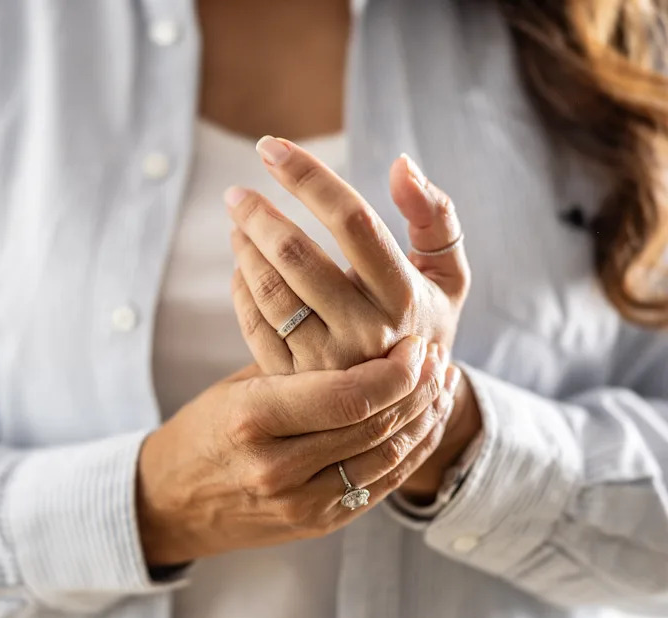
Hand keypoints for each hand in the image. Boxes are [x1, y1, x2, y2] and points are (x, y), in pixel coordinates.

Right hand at [137, 336, 448, 565]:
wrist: (172, 500)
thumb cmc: (203, 428)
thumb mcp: (239, 385)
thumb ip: (298, 366)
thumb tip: (363, 328)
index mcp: (252, 419)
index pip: (348, 397)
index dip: (396, 371)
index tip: (416, 345)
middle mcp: (277, 467)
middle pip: (375, 426)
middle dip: (418, 389)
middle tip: (436, 358)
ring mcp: (299, 503)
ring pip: (386, 459)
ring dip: (423, 420)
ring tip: (439, 387)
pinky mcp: (316, 524)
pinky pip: (379, 487)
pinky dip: (409, 454)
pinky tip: (423, 425)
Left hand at [226, 137, 468, 374]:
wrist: (406, 403)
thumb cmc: (422, 321)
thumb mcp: (448, 275)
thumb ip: (434, 218)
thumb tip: (401, 165)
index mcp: (404, 295)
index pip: (353, 221)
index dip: (309, 178)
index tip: (272, 147)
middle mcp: (367, 332)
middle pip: (298, 257)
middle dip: (259, 215)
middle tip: (237, 193)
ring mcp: (328, 363)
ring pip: (270, 292)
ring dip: (245, 249)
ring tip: (238, 223)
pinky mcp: (295, 382)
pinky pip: (254, 326)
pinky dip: (241, 288)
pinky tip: (242, 265)